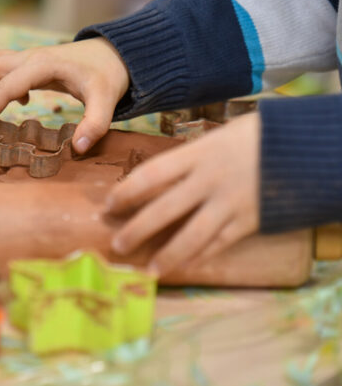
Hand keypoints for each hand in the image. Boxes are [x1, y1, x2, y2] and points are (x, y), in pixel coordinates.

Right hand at [0, 37, 129, 152]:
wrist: (118, 54)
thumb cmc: (110, 75)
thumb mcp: (107, 101)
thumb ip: (94, 125)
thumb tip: (78, 148)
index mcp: (43, 65)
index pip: (5, 84)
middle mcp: (31, 57)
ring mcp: (30, 56)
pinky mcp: (33, 61)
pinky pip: (3, 66)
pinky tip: (23, 101)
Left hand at [105, 112, 260, 275]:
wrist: (300, 146)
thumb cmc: (251, 137)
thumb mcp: (213, 139)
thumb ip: (185, 160)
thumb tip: (152, 181)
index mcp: (196, 153)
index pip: (150, 175)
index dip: (126, 192)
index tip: (109, 206)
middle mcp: (209, 180)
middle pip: (164, 209)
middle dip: (137, 230)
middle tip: (117, 245)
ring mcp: (229, 202)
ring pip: (191, 235)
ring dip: (167, 255)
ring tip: (148, 270)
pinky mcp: (248, 220)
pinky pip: (219, 243)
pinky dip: (199, 257)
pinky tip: (183, 268)